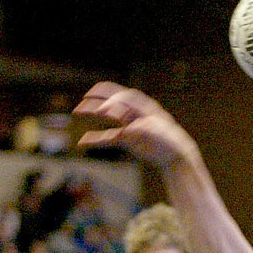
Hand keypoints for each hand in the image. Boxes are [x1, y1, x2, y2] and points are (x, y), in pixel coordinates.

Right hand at [75, 82, 197, 165]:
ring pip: (106, 117)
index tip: (102, 110)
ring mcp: (128, 125)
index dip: (113, 101)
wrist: (175, 154)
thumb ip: (144, 129)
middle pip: (112, 102)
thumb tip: (127, 130)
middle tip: (84, 98)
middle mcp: (134, 113)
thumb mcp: (159, 133)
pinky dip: (95, 139)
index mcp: (144, 107)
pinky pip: (107, 137)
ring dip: (92, 112)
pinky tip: (82, 141)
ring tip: (77, 110)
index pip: (125, 98)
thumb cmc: (170, 140)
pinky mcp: (125, 139)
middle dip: (98, 100)